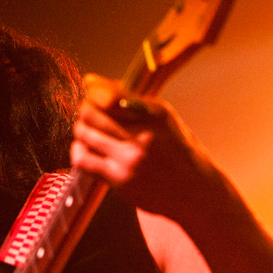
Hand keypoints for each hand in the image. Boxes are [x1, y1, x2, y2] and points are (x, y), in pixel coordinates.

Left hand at [69, 74, 219, 220]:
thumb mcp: (162, 118)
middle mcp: (143, 136)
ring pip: (83, 134)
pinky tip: (87, 149)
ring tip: (88, 130)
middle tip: (89, 112)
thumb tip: (89, 80)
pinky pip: (82, 159)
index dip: (93, 93)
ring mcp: (130, 159)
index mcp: (156, 115)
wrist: (194, 191)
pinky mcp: (119, 180)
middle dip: (85, 109)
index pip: (108, 96)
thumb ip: (127, 99)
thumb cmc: (175, 149)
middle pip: (91, 113)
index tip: (93, 95)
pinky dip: (78, 150)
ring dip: (81, 129)